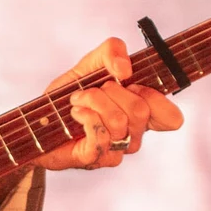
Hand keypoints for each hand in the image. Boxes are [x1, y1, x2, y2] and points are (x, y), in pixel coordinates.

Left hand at [34, 37, 184, 171]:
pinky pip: (101, 136)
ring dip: (92, 101)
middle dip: (110, 91)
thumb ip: (113, 51)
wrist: (38, 119)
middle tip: (92, 90)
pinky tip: (75, 114)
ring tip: (77, 101)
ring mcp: (117, 150)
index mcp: (142, 113)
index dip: (154, 97)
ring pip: (119, 121)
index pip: (172, 118)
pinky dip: (85, 117)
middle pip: (141, 111)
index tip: (130, 84)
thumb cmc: (69, 94)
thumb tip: (125, 69)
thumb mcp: (91, 63)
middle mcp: (134, 134)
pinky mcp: (96, 159)